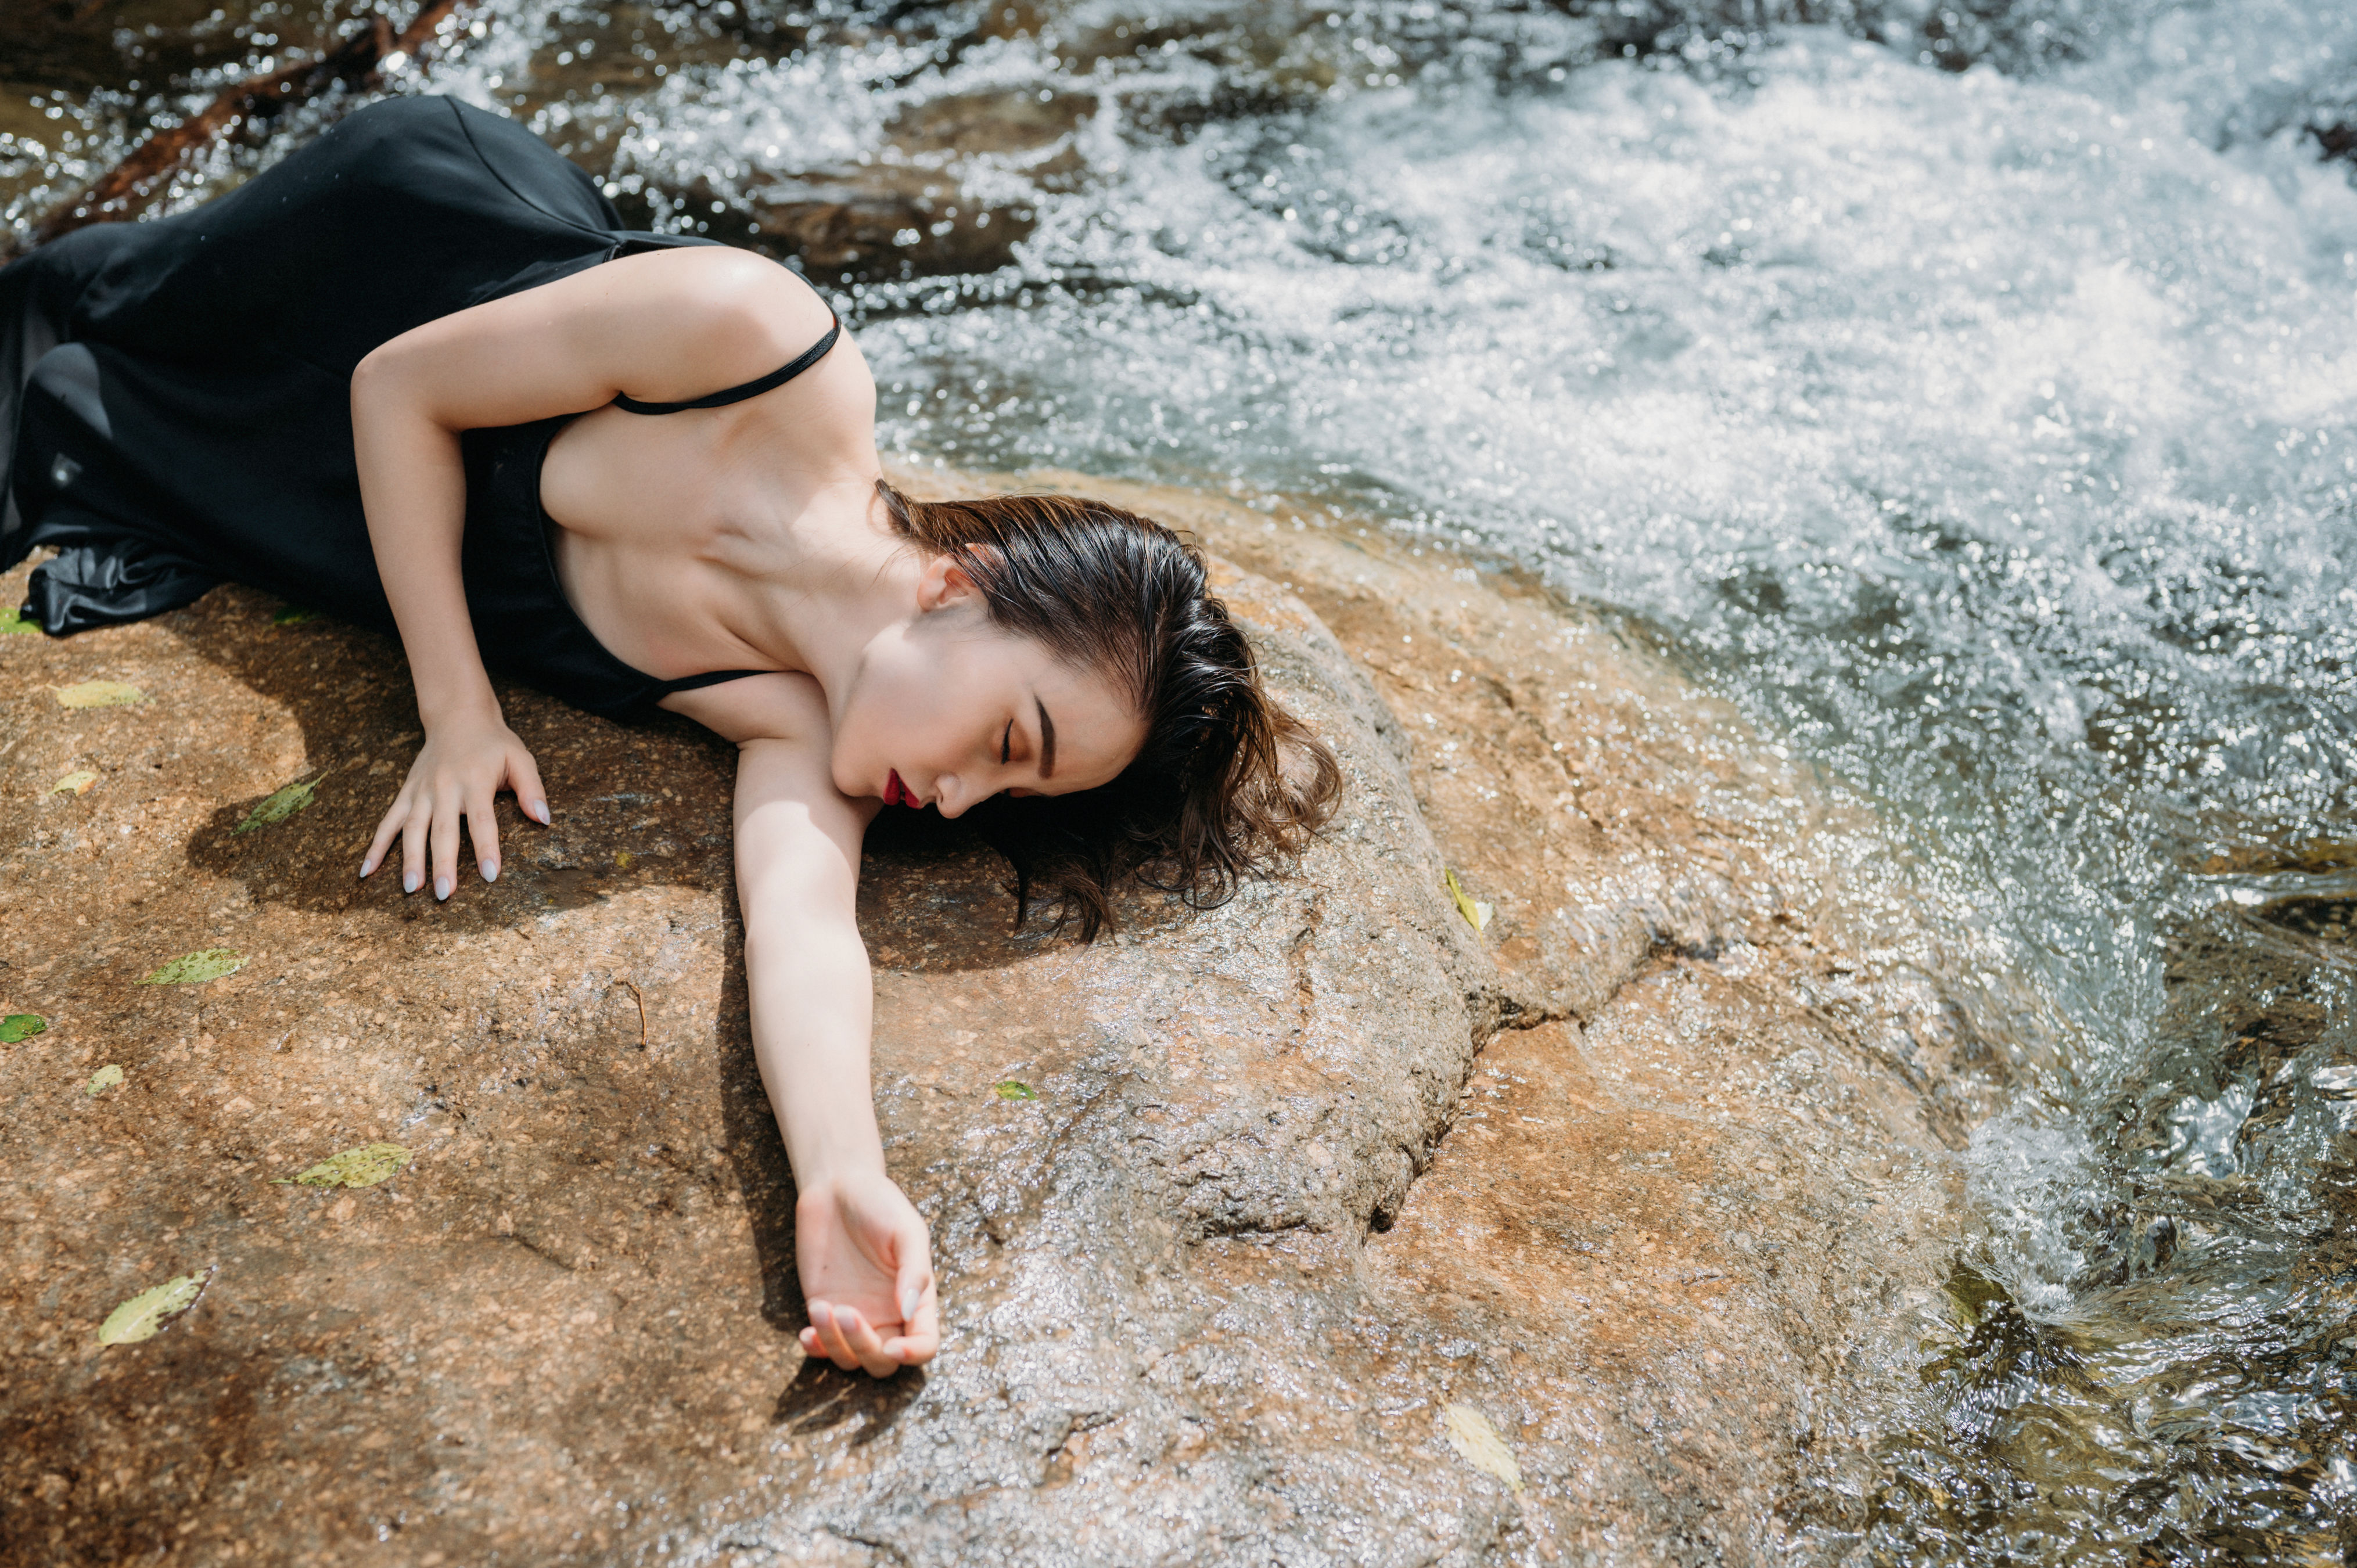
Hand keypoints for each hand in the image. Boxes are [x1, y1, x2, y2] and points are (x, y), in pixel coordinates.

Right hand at [359, 708, 547, 899]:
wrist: (458, 717)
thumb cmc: (494, 743)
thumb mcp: (520, 758)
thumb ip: (532, 789)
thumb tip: (544, 819)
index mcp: (475, 781)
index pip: (481, 820)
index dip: (486, 848)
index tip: (489, 875)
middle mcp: (444, 788)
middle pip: (443, 830)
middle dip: (443, 863)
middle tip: (445, 894)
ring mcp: (421, 791)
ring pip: (412, 829)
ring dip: (409, 859)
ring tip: (411, 889)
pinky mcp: (406, 793)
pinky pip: (388, 821)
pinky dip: (376, 846)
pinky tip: (367, 870)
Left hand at [795, 1168, 938, 1375]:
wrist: (836, 1187)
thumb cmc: (880, 1204)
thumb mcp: (907, 1230)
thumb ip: (914, 1271)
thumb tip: (908, 1312)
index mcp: (916, 1299)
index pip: (924, 1343)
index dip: (913, 1355)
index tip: (893, 1347)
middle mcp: (888, 1315)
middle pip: (884, 1362)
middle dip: (865, 1348)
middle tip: (847, 1311)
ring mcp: (855, 1316)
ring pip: (851, 1360)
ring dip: (836, 1344)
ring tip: (822, 1308)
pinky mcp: (824, 1311)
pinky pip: (821, 1348)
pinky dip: (815, 1349)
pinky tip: (806, 1333)